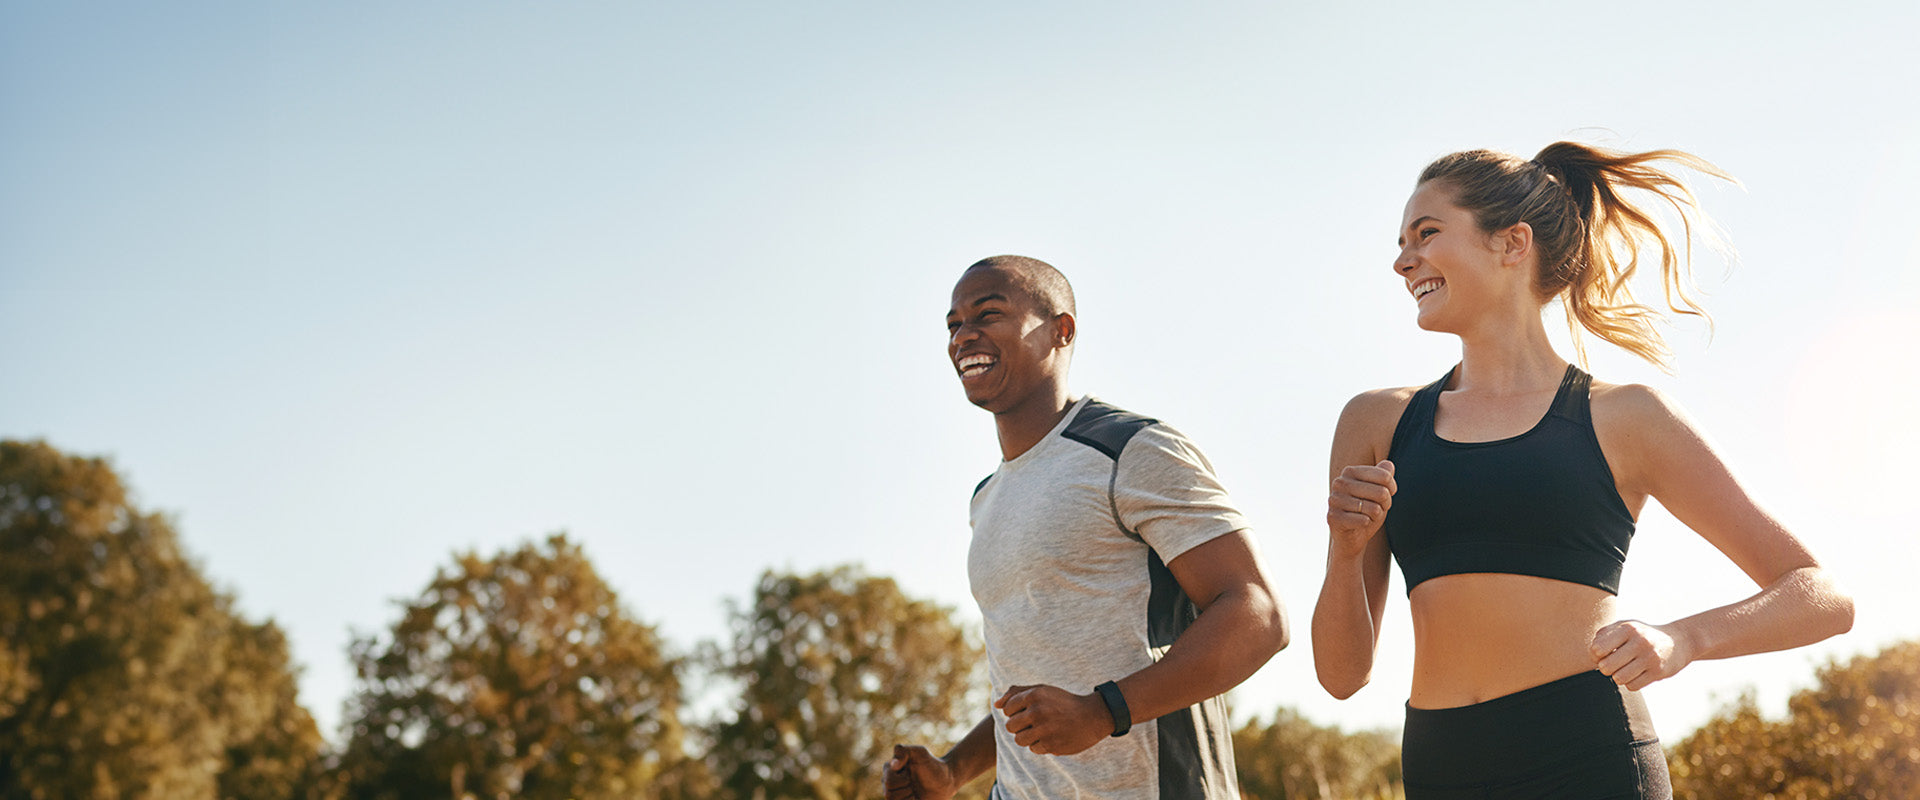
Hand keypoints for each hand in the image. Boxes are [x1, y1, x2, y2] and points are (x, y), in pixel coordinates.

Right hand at [884, 744, 958, 799]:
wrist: (945, 781)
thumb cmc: (932, 765)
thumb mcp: (920, 752)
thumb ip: (903, 751)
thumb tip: (893, 765)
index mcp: (889, 769)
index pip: (888, 782)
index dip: (903, 779)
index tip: (910, 772)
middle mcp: (888, 782)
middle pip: (888, 794)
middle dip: (907, 788)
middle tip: (914, 782)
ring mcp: (894, 794)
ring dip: (908, 797)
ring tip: (915, 791)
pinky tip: (916, 798)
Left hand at [994, 684, 1108, 756]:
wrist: (1092, 716)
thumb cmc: (1062, 702)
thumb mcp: (1042, 690)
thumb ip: (1017, 693)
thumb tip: (996, 704)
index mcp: (1033, 695)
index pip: (1007, 709)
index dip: (1016, 712)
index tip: (1029, 711)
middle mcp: (1037, 711)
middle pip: (1010, 726)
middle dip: (1019, 726)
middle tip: (1035, 723)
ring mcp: (1044, 729)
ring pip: (1019, 740)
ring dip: (1028, 737)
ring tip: (1041, 731)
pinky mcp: (1051, 745)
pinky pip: (1033, 749)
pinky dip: (1040, 745)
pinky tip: (1052, 737)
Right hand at [1327, 460, 1395, 555]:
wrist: (1351, 537)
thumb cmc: (1367, 510)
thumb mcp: (1379, 491)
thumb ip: (1384, 475)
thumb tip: (1388, 464)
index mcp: (1350, 471)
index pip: (1385, 476)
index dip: (1392, 488)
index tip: (1387, 495)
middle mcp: (1339, 483)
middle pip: (1381, 492)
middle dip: (1385, 504)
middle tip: (1379, 509)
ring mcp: (1334, 500)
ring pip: (1374, 509)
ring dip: (1376, 516)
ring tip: (1368, 516)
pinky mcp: (1333, 517)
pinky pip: (1364, 521)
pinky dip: (1367, 524)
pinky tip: (1360, 524)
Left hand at [1591, 619, 1693, 690]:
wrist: (1679, 642)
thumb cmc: (1642, 635)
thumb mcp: (1625, 626)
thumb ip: (1604, 635)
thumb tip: (1593, 654)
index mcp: (1628, 628)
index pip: (1597, 649)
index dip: (1595, 655)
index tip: (1602, 654)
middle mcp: (1640, 641)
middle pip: (1606, 667)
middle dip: (1605, 668)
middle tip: (1612, 665)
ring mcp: (1650, 657)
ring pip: (1619, 679)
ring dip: (1618, 677)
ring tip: (1624, 669)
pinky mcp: (1658, 672)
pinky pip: (1632, 686)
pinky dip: (1630, 683)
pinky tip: (1636, 674)